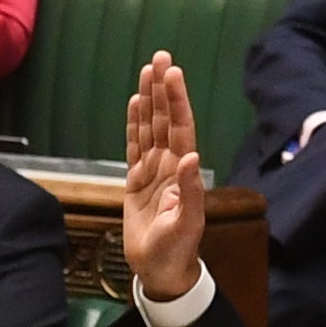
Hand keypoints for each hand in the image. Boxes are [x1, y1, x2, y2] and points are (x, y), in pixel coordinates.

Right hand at [118, 53, 210, 304]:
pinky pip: (134, 146)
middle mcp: (169, 165)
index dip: (176, 100)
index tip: (173, 73)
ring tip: (148, 69)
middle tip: (161, 56)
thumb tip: (191, 156)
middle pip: (164, 119)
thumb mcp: (186, 224)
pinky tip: (135, 103)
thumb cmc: (176, 251)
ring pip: (150, 127)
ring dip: (149, 99)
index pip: (180, 127)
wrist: (161, 270)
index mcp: (183, 172)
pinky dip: (134, 124)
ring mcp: (153, 171)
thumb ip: (189, 190)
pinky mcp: (136, 181)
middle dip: (163, 88)